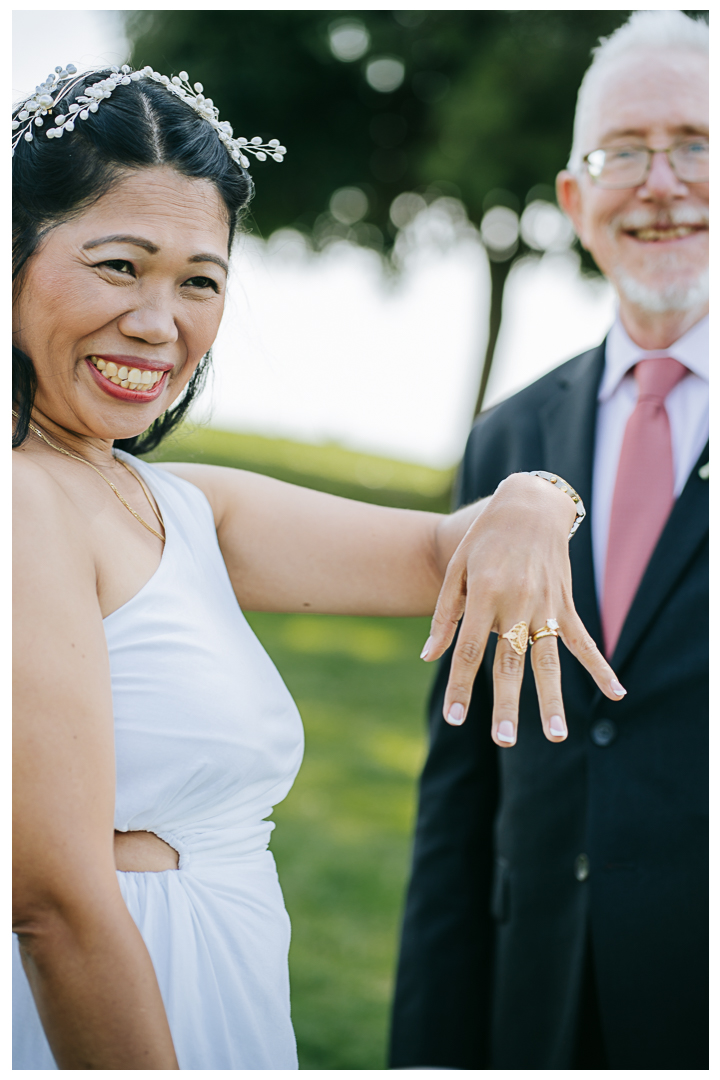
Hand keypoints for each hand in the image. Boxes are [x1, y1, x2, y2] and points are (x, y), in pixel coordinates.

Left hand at [422, 472, 625, 745]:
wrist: (528, 505)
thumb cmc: (484, 539)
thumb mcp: (456, 569)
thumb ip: (445, 616)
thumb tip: (429, 657)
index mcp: (484, 593)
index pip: (469, 650)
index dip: (461, 686)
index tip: (454, 719)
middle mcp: (516, 602)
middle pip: (510, 662)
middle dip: (507, 704)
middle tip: (504, 740)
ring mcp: (546, 605)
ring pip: (549, 660)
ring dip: (552, 699)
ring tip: (556, 735)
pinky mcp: (565, 604)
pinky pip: (583, 641)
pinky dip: (600, 667)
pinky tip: (617, 694)